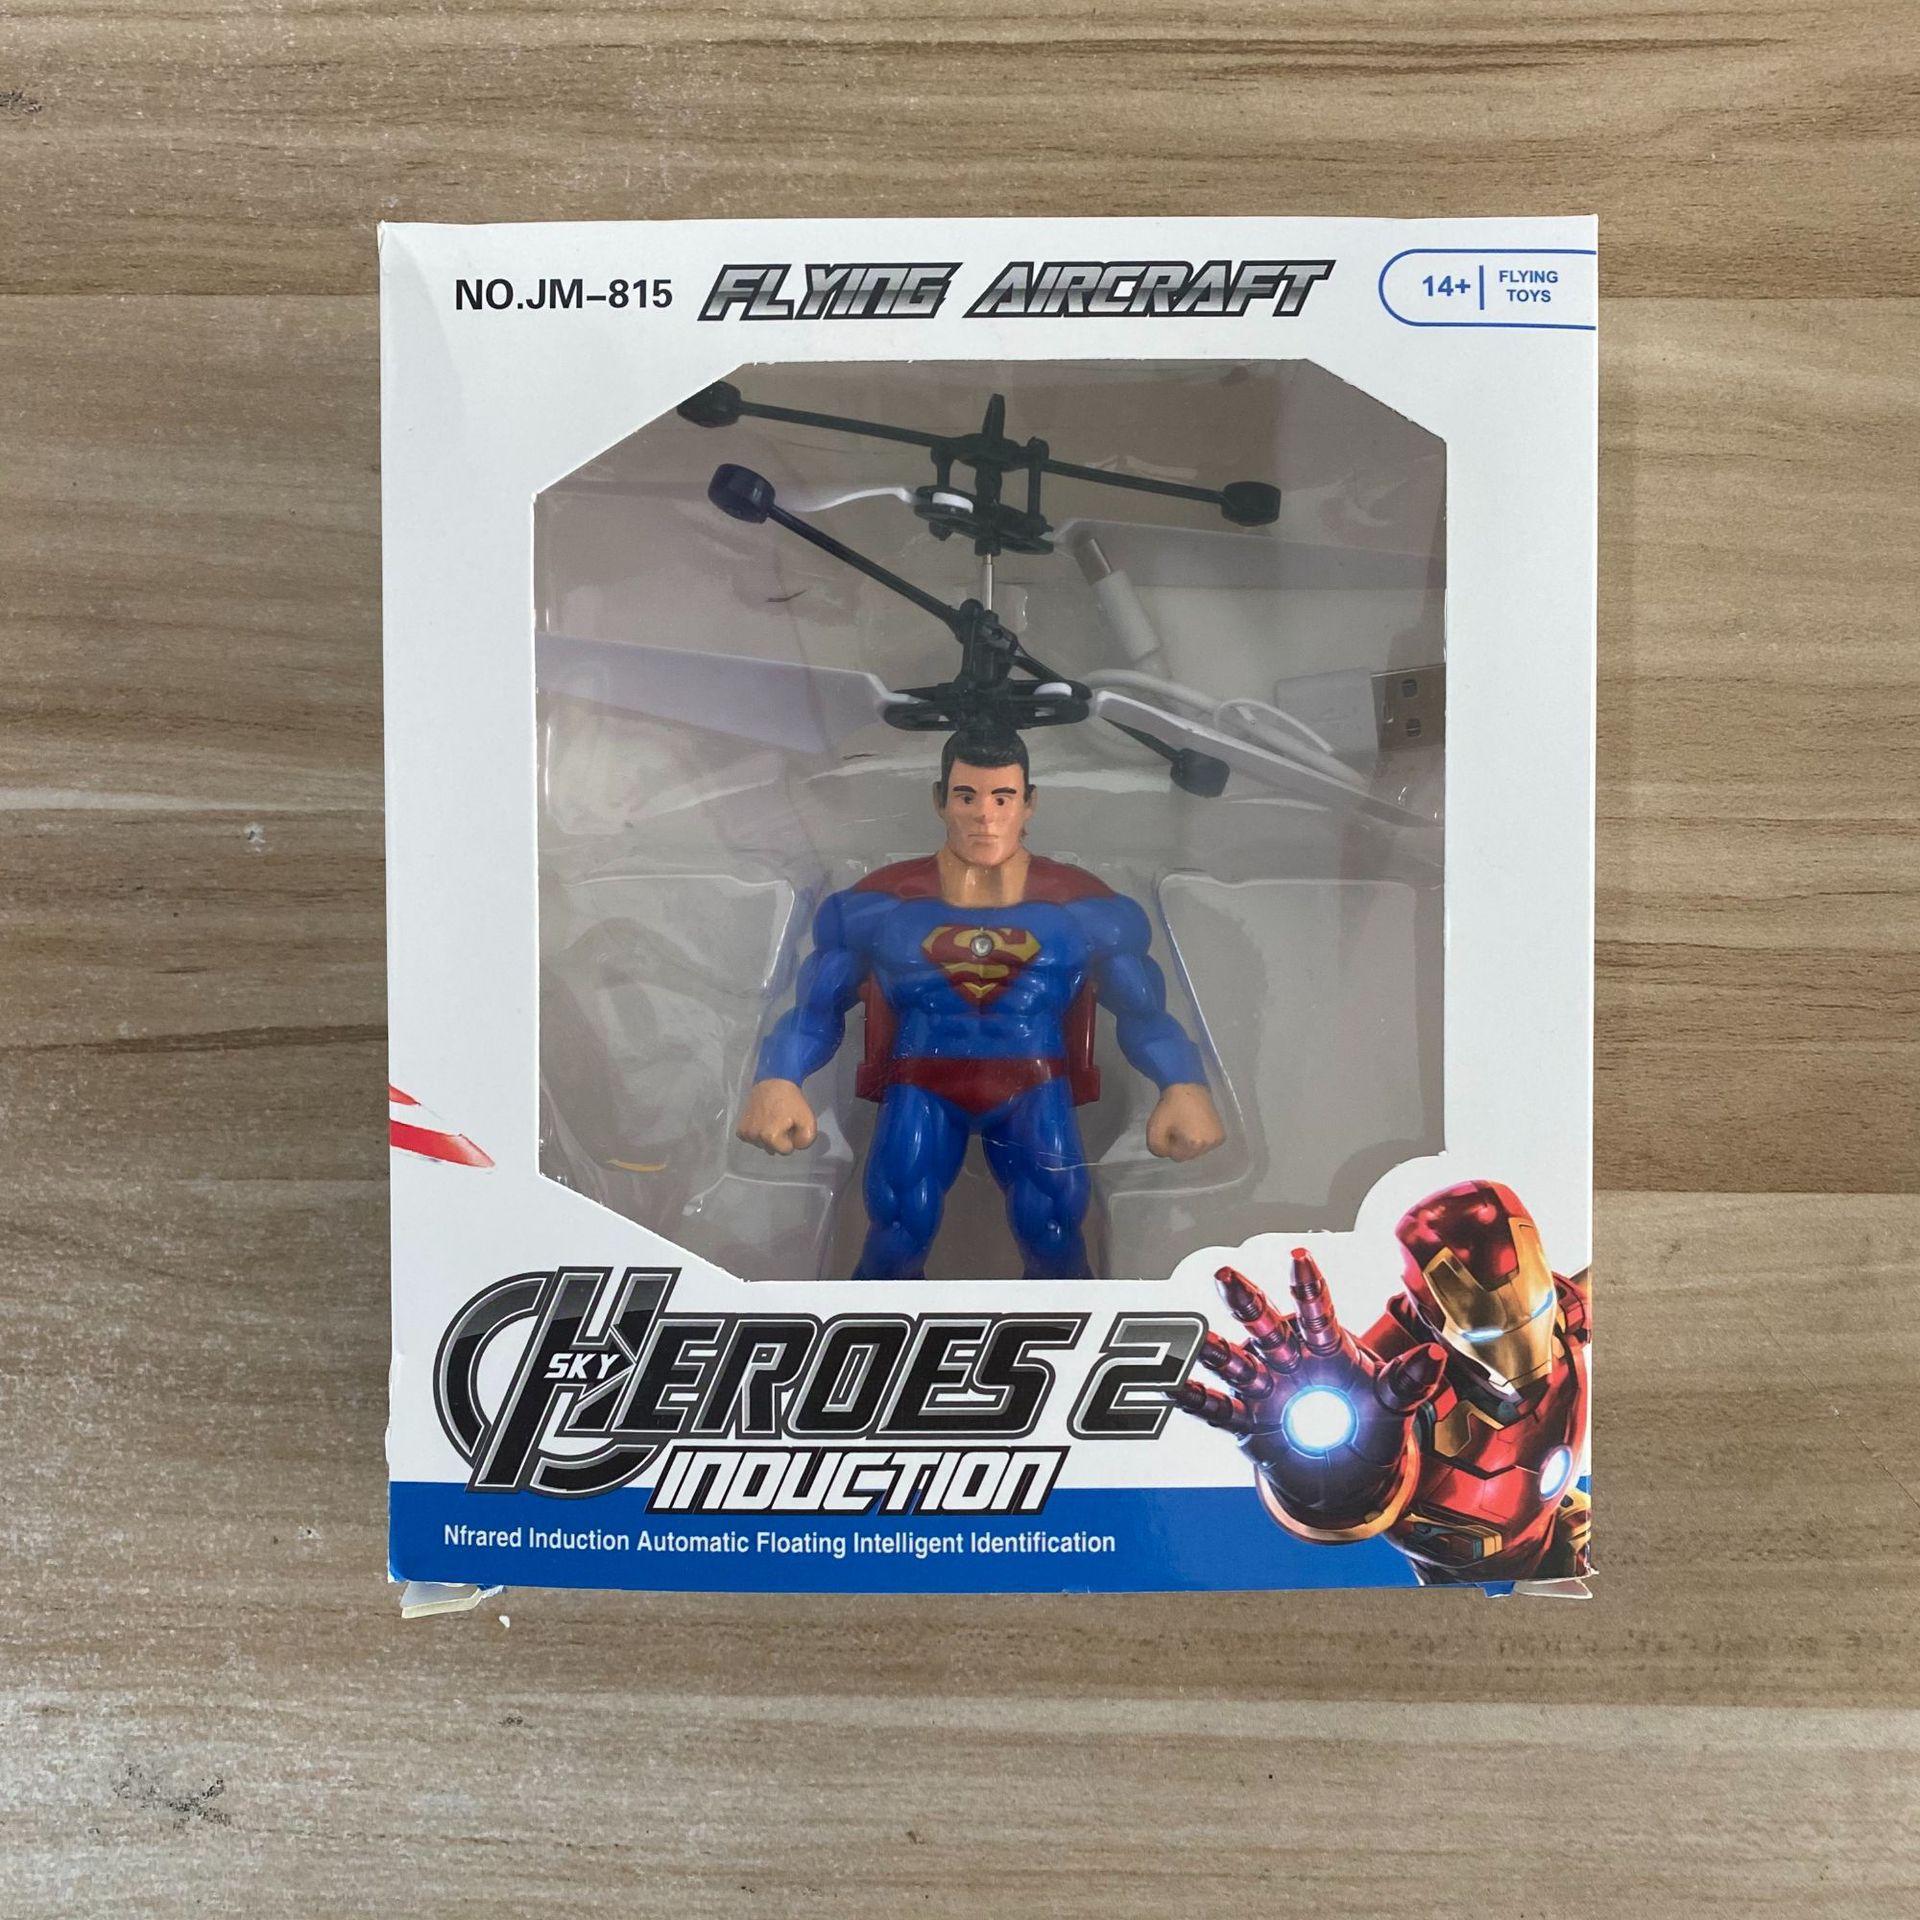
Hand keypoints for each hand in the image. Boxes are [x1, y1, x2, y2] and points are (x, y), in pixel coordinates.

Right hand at [736, 1078, 817, 1154]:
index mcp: (770, 1136)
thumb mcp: (808, 1120)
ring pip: (762, 1144)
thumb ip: (806, 1141)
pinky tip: (763, 1121)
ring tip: (773, 1118)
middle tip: (782, 1120)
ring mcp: (746, 1133)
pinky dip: (758, 1133)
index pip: (786, 1151)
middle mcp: (755, 1136)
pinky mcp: (740, 1128)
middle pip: (772, 1149)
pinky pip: (752, 1139)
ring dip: (768, 1136)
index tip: (790, 1124)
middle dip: (779, 1138)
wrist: (774, 1080)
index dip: (791, 1138)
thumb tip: (795, 1147)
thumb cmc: (791, 1100)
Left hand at [1146, 1083, 1224, 1161]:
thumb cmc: (1170, 1105)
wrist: (1187, 1085)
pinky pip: (1206, 1145)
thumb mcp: (1154, 1129)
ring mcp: (1218, 1139)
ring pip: (1197, 1151)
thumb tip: (1166, 1153)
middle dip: (1180, 1145)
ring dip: (1189, 1143)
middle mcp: (1210, 1143)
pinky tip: (1195, 1125)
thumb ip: (1157, 1149)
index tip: (1169, 1129)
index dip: (1169, 1144)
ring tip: (1186, 1124)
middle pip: (1188, 1156)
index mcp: (1195, 1143)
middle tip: (1177, 1126)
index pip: (1176, 1157)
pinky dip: (1199, 1139)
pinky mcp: (1221, 1135)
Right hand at [1172, 1250, 1445, 1534]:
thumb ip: (1408, 1382)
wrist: (1346, 1475)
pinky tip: (1177, 1389)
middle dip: (1247, 1302)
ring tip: (1202, 1340)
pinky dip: (1198, 1401)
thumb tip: (1436, 1355)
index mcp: (1326, 1348)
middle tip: (1226, 1274)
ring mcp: (1265, 1389)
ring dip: (1219, 1350)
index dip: (1308, 1286)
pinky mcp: (1248, 1423)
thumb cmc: (1368, 1425)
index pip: (1317, 1312)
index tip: (1298, 1254)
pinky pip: (1220, 1410)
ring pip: (1239, 1363)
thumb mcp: (1393, 1406)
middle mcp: (1289, 1360)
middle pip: (1267, 1327)